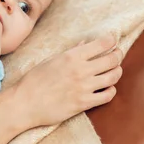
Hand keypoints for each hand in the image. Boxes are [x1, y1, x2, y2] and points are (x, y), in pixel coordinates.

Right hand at [8, 36, 122, 129]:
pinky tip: (108, 88)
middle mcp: (81, 70)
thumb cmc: (35, 79)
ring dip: (117, 71)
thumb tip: (84, 44)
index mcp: (72, 56)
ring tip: (115, 70)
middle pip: (112, 59)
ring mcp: (84, 87)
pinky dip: (111, 90)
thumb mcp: (51, 60)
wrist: (25, 103)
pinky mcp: (84, 103)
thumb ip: (71, 52)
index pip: (102, 44)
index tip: (113, 40)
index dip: (112, 40)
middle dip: (118, 54)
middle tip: (118, 54)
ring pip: (113, 77)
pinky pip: (107, 96)